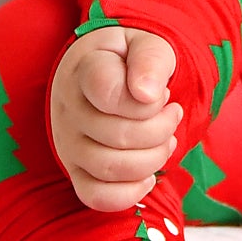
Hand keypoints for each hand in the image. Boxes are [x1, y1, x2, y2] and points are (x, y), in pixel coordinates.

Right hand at [48, 24, 182, 213]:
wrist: (104, 72)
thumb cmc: (129, 60)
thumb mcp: (146, 43)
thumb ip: (150, 59)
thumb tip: (147, 94)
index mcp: (84, 71)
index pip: (110, 93)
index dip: (148, 101)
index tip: (162, 92)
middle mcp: (69, 110)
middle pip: (118, 136)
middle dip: (160, 129)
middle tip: (173, 113)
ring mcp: (69, 144)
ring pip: (110, 169)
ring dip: (153, 159)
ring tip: (166, 139)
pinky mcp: (76, 170)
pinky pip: (95, 197)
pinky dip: (128, 194)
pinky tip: (148, 176)